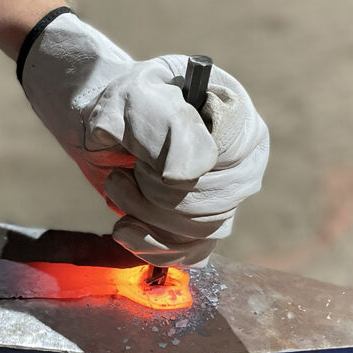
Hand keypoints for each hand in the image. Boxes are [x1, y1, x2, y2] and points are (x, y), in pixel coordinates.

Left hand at [19, 12, 268, 265]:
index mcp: (238, 117)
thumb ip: (167, 127)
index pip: (226, 159)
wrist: (107, 127)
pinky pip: (190, 253)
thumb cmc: (125, 105)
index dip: (175, 163)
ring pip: (198, 232)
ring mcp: (230, 197)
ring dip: (144, 216)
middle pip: (211, 203)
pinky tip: (125, 226)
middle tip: (122, 172)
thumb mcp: (137, 100)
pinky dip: (150, 246)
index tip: (141, 152)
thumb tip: (190, 175)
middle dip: (151, 192)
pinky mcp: (205, 227)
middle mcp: (245, 160)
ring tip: (119, 187)